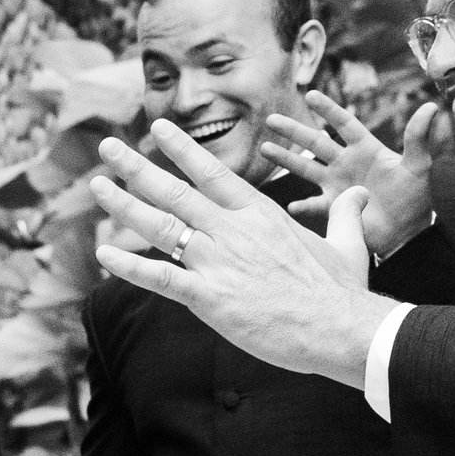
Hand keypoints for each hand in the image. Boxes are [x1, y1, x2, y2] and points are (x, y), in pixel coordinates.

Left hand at [90, 120, 391, 385]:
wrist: (338, 327)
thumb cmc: (341, 291)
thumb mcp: (347, 243)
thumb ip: (344, 214)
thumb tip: (356, 194)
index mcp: (260, 214)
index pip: (211, 172)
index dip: (180, 148)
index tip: (156, 128)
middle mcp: (232, 230)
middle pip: (175, 191)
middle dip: (137, 167)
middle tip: (108, 147)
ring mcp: (217, 262)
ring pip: (161, 226)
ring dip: (124, 205)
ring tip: (98, 185)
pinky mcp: (208, 297)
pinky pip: (160, 278)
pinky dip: (130, 266)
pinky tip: (104, 254)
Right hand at [263, 89, 447, 257]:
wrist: (407, 231)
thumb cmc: (415, 196)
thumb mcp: (418, 165)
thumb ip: (418, 138)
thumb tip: (432, 106)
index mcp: (365, 149)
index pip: (344, 124)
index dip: (328, 110)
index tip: (310, 95)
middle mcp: (345, 164)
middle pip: (316, 143)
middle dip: (294, 131)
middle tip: (271, 119)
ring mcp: (336, 186)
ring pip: (306, 169)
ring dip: (286, 160)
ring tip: (264, 147)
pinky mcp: (334, 209)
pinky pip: (313, 206)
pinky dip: (302, 207)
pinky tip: (289, 206)